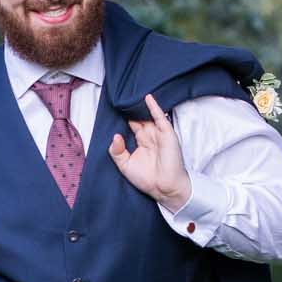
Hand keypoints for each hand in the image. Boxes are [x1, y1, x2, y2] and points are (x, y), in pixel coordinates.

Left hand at [108, 93, 190, 211]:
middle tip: (122, 97)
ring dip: (140, 106)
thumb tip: (115, 136)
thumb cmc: (147, 179)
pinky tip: (147, 98)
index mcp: (141, 143)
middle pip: (139, 118)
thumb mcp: (125, 166)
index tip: (115, 107)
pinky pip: (160, 118)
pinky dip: (154, 107)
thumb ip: (117, 152)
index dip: (124, 117)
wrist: (164, 188)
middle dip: (131, 109)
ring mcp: (159, 134)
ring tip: (131, 94)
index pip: (132, 125)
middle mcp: (150, 136)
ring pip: (148, 116)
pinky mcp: (167, 134)